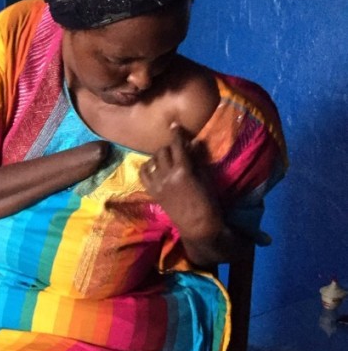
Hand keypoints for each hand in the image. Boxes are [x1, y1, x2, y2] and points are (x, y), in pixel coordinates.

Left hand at [139, 124, 222, 240]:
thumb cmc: (208, 202)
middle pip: (162, 151)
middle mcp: (167, 175)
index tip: (175, 125)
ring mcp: (157, 184)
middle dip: (169, 146)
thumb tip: (193, 142)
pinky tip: (153, 166)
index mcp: (183, 170)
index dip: (176, 134)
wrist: (198, 226)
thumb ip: (197, 159)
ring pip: (152, 161)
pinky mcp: (152, 192)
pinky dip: (147, 167)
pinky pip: (143, 175)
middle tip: (175, 148)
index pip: (177, 146)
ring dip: (158, 156)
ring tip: (165, 158)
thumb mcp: (206, 178)